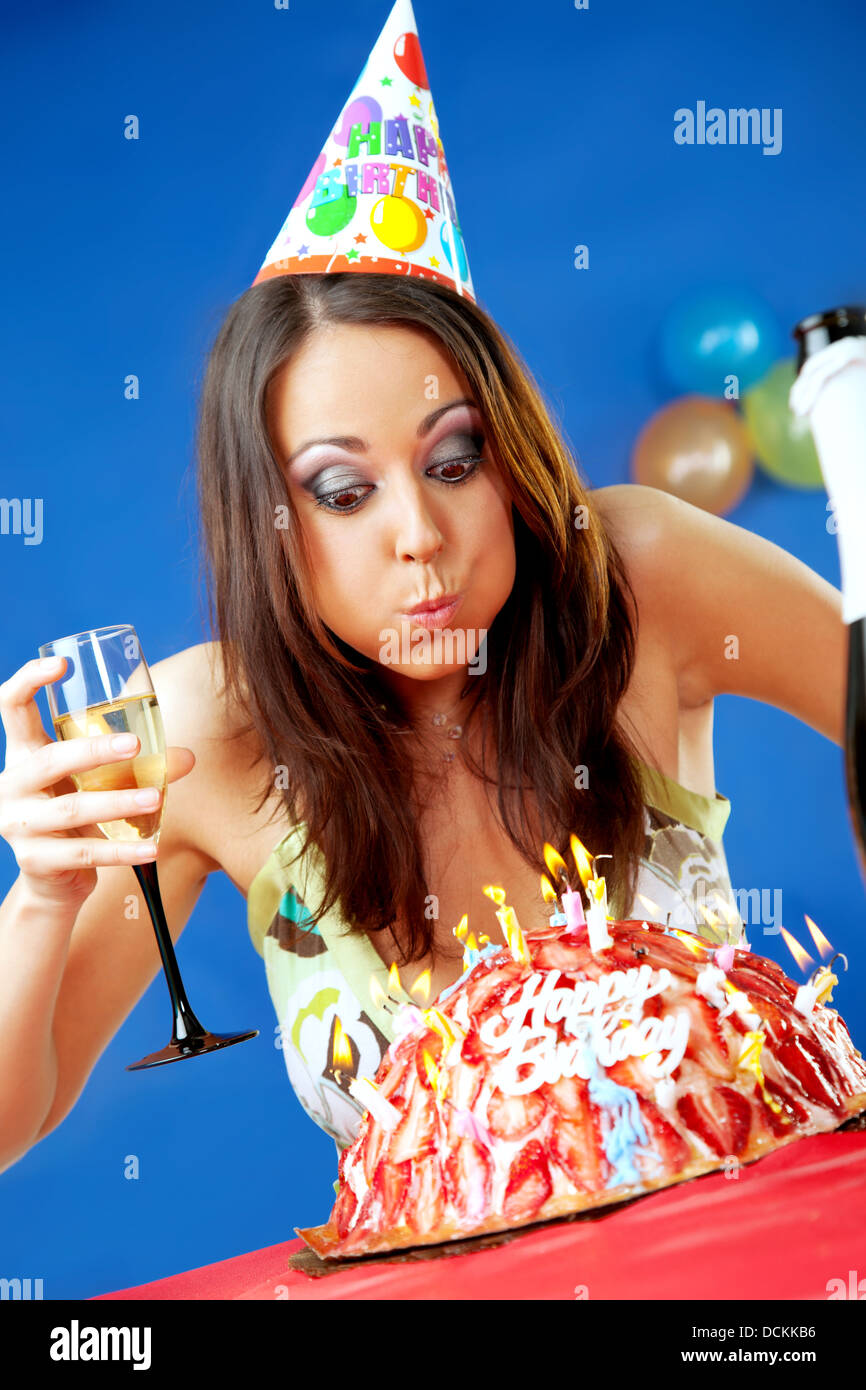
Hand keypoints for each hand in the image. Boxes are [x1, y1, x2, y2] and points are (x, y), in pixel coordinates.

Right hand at [0, 655, 195, 908]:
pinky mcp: (35, 860)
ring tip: (155, 798)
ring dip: (118, 802)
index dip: (29, 680)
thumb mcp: (99, 783)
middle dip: (94, 751)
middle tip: (134, 745)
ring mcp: (19, 824)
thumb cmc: (78, 816)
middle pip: (48, 759)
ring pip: (73, 808)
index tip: (63, 664)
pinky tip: (151, 849)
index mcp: (24, 753)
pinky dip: (121, 851)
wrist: (55, 879)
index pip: (11, 706)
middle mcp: (12, 784)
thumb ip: (137, 765)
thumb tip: (189, 758)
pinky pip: (84, 852)